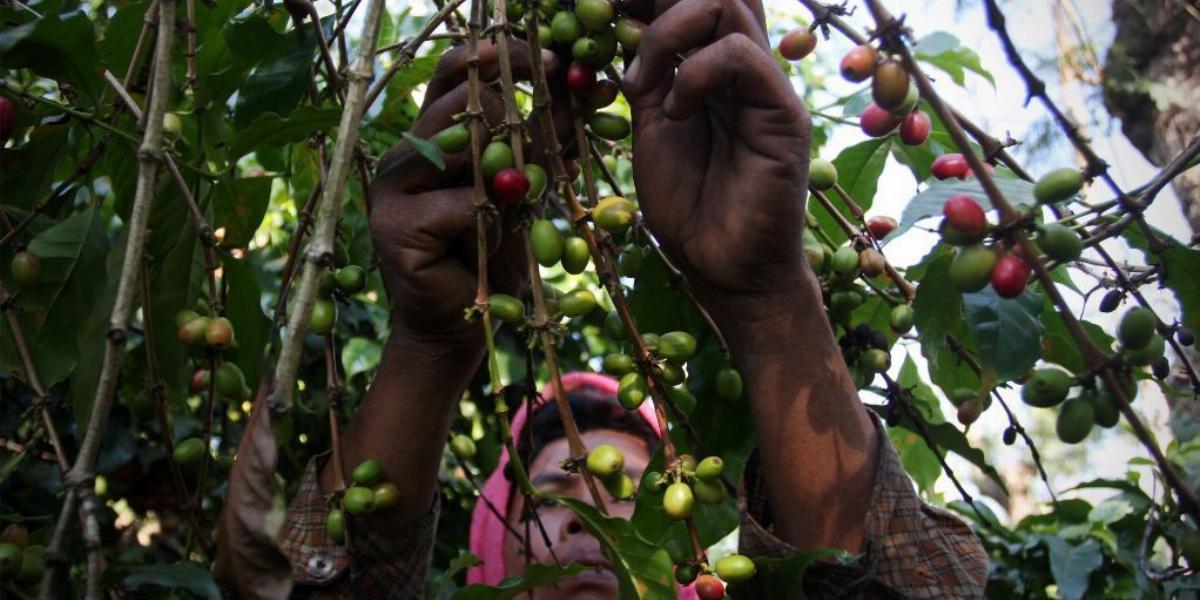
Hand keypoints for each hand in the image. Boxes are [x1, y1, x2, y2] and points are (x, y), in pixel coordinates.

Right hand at [368, 41, 561, 346]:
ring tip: (504, 212)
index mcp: (431, 138)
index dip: (499, 58)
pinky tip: (482, 245)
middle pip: (460, 104)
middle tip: (538, 147)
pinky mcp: (393, 225)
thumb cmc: (492, 256)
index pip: (455, 75)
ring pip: (461, 149)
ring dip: (501, 178)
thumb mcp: (526, 191)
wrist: (460, 325)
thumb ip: (543, 143)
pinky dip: (488, 223)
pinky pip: (461, 204)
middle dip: (513, 115)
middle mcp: (405, 153)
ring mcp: (392, 188)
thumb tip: (582, 90)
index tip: (551, 60)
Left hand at [622, 0, 812, 304]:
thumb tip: (621, 35)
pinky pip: (742, 56)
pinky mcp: (783, 113)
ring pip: (729, 4)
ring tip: (642, 82)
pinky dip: (696, 73)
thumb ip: (647, 82)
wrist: (726, 270)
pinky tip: (676, 111)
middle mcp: (743, 66)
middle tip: (615, 21)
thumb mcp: (651, 133)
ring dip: (669, 32)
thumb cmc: (691, 209)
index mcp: (713, 68)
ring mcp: (766, 86)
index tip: (604, 5)